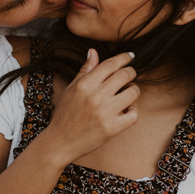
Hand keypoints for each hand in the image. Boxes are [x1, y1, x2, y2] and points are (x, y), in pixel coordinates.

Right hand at [41, 49, 138, 165]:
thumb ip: (85, 70)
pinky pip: (134, 114)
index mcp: (85, 84)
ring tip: (126, 94)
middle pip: (125, 75)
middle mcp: (96, 96)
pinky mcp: (112, 128)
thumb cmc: (65, 114)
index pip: (110, 64)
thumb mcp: (71, 89)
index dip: (124, 57)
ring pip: (133, 92)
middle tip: (129, 76)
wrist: (60, 142)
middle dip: (131, 72)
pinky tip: (125, 111)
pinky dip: (132, 111)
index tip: (130, 56)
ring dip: (133, 91)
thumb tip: (93, 51)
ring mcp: (105, 113)